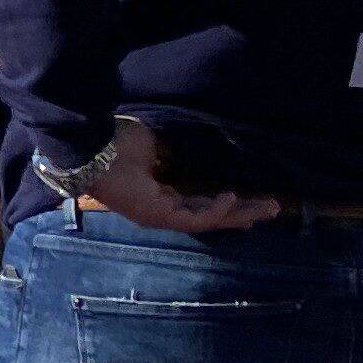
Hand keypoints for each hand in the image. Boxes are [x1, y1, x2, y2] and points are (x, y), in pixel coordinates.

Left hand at [75, 117, 277, 234]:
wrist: (88, 147)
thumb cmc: (116, 142)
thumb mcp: (156, 146)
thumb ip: (177, 153)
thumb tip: (203, 150)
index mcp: (161, 193)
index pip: (202, 203)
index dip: (231, 202)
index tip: (258, 196)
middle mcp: (163, 209)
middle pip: (211, 215)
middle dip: (244, 212)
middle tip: (274, 208)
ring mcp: (160, 215)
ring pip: (208, 220)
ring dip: (238, 213)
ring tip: (266, 207)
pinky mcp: (156, 215)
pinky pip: (193, 218)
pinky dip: (214, 209)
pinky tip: (232, 199)